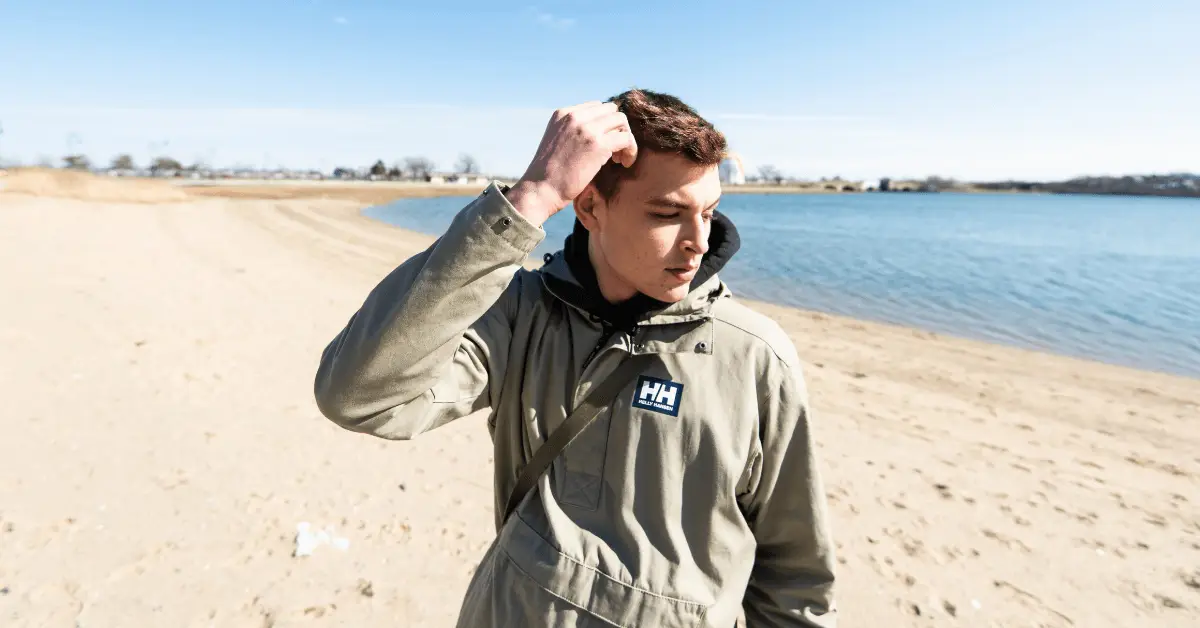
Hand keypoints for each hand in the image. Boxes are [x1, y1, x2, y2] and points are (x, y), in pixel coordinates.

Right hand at [505, 101, 637, 225]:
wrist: (540, 190)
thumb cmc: (549, 175)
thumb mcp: (558, 142)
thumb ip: (574, 133)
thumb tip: (600, 136)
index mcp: (563, 113)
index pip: (596, 107)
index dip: (605, 125)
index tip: (604, 144)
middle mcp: (575, 116)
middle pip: (611, 111)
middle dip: (617, 129)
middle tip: (615, 152)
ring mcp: (587, 129)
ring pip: (621, 120)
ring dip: (625, 138)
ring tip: (620, 159)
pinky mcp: (598, 145)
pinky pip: (626, 138)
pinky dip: (631, 150)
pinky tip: (624, 163)